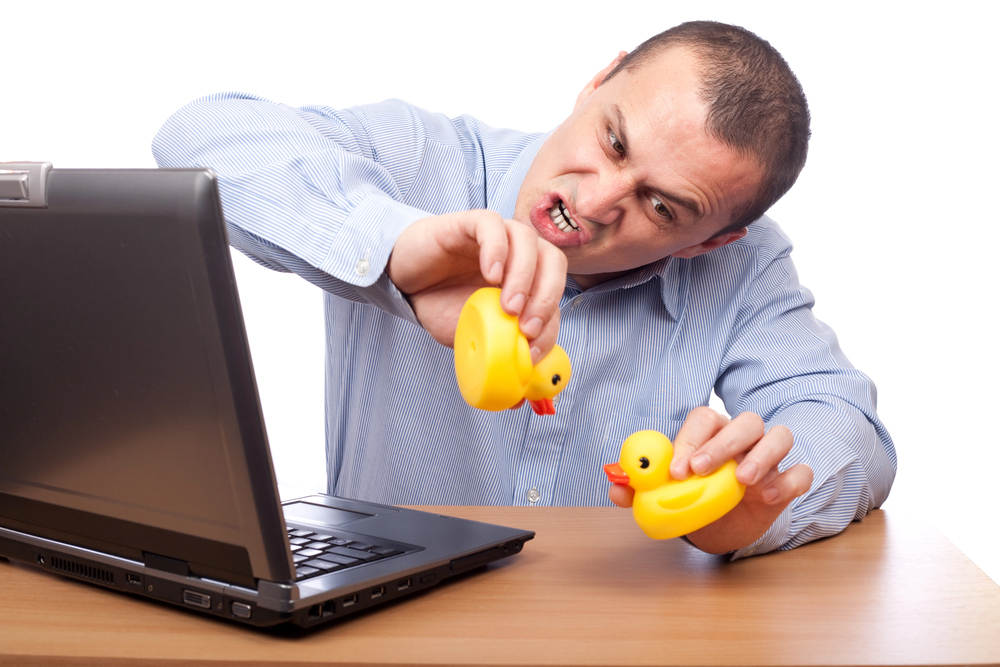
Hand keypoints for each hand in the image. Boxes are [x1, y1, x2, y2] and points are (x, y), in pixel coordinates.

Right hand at [386, 210, 566, 362]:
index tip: (533, 348)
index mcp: (527, 279)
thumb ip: (498, 357)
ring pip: (528, 240)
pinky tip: (489, 274)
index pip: (555, 294)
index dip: (551, 321)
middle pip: (553, 261)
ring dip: (524, 277)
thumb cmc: (441, 305)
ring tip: (507, 307)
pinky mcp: (470, 222)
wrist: (405, 281)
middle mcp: (518, 254)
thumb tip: (520, 398)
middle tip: (529, 327)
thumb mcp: (472, 338)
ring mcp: (497, 235)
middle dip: (548, 297)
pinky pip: (492, 225)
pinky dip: (497, 249)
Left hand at [608, 407, 813, 553]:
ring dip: (762, 454)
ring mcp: (770, 457)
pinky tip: (768, 496)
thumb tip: (616, 488)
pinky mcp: (789, 480)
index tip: (677, 469)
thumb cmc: (694, 496)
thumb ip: (640, 490)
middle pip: (745, 421)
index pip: (704, 419)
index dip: (691, 440)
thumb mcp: (665, 495)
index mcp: (711, 432)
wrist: (723, 526)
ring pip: (779, 435)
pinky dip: (788, 481)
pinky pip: (800, 472)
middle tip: (701, 470)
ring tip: (742, 480)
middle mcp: (744, 437)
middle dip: (723, 443)